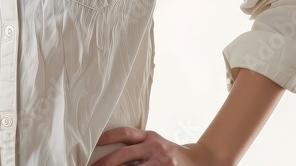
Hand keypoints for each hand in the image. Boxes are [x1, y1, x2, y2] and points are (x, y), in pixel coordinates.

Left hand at [91, 127, 229, 165]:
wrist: (201, 160)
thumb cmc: (170, 153)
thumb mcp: (155, 142)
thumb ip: (137, 144)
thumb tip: (110, 152)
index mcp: (149, 137)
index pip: (125, 133)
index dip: (108, 137)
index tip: (94, 142)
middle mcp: (154, 148)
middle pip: (124, 154)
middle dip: (106, 163)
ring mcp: (160, 162)